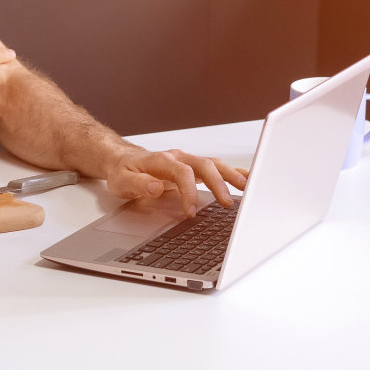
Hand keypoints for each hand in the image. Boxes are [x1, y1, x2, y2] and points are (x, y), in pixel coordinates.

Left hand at [103, 147, 249, 216]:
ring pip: (214, 164)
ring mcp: (188, 161)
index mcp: (161, 160)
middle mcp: (178, 157)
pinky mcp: (194, 168)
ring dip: (231, 175)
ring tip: (248, 188)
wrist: (124, 161)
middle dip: (217, 183)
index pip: (181, 172)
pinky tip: (247, 179)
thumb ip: (137, 184)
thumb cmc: (124, 172)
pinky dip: (232, 172)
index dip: (188, 191)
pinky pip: (216, 167)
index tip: (191, 212)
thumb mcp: (121, 181)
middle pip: (204, 165)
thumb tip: (155, 187)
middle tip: (227, 203)